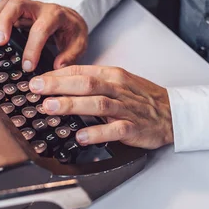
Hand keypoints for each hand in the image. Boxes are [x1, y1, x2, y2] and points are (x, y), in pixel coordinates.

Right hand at [0, 0, 87, 71]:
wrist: (71, 19)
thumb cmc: (71, 31)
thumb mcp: (79, 44)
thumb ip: (70, 55)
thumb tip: (57, 67)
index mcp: (55, 15)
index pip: (41, 29)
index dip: (32, 48)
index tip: (27, 66)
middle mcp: (38, 7)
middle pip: (17, 6)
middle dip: (5, 22)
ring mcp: (26, 7)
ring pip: (5, 5)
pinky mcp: (16, 10)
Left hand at [28, 65, 173, 148]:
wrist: (173, 113)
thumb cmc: (141, 98)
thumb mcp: (118, 82)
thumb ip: (92, 81)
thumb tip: (59, 82)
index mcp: (112, 76)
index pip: (81, 71)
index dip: (56, 75)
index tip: (35, 80)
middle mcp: (118, 89)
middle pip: (86, 84)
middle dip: (58, 86)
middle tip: (36, 89)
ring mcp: (126, 109)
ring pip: (97, 104)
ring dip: (72, 105)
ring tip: (51, 108)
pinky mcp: (134, 128)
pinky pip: (114, 130)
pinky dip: (97, 132)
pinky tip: (81, 136)